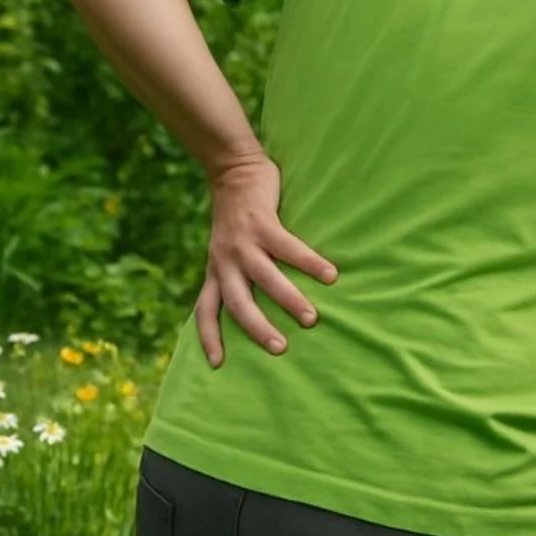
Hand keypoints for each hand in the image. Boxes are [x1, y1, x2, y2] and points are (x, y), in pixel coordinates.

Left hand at [196, 154, 337, 366]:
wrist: (232, 170)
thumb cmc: (236, 215)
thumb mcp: (226, 249)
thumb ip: (235, 272)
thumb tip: (258, 304)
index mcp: (216, 270)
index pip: (205, 311)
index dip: (208, 338)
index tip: (217, 365)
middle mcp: (225, 261)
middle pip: (237, 304)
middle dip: (258, 329)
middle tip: (280, 349)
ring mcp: (243, 243)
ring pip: (265, 278)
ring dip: (288, 300)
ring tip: (311, 318)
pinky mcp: (262, 223)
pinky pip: (288, 248)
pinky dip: (310, 263)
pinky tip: (331, 275)